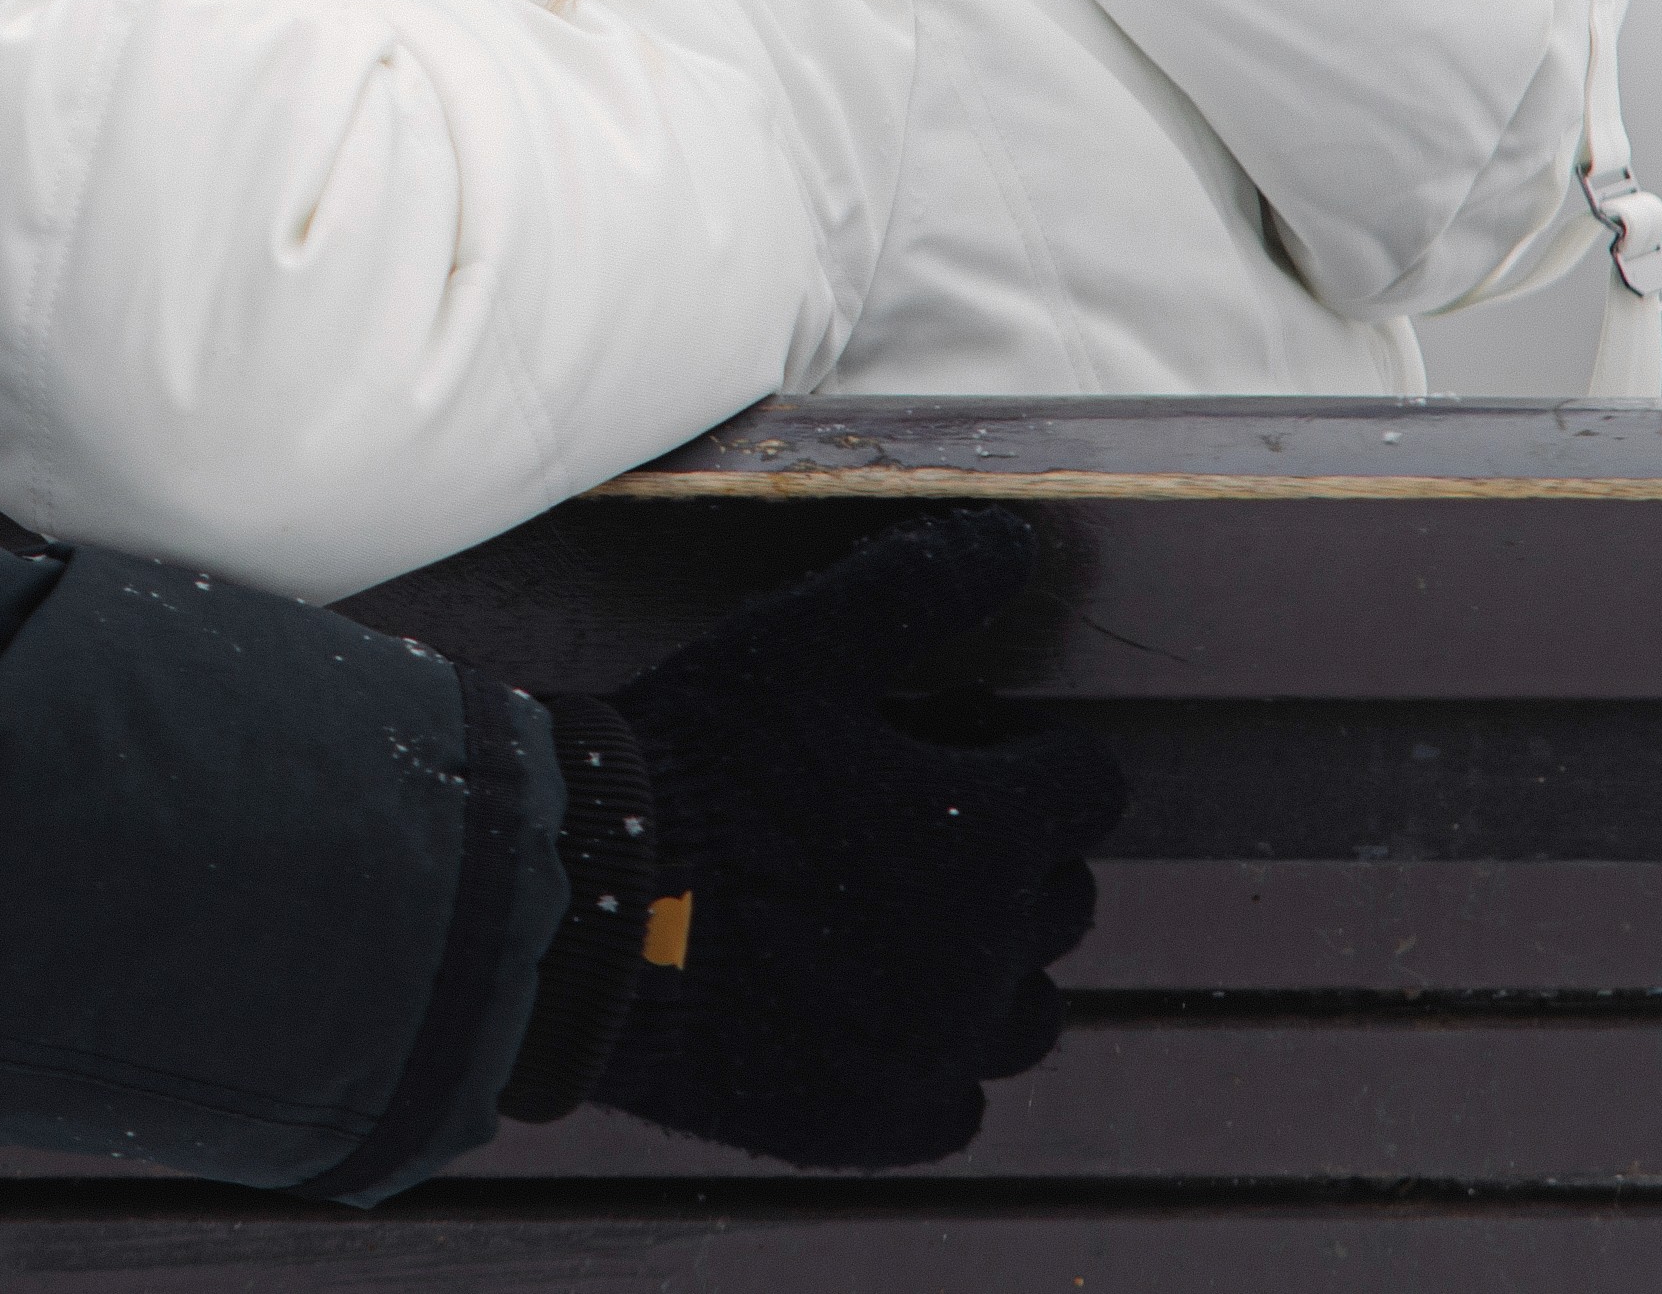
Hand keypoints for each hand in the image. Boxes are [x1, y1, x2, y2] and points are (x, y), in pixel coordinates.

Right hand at [575, 508, 1119, 1169]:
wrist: (577, 919)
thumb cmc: (687, 771)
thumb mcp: (794, 647)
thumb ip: (915, 586)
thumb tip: (1012, 541)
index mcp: (989, 828)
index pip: (1084, 786)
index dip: (1021, 757)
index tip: (948, 744)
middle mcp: (991, 949)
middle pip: (1061, 894)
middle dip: (1006, 853)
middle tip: (900, 823)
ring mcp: (937, 1047)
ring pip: (1026, 1009)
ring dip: (985, 962)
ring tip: (886, 921)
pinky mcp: (877, 1119)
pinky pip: (954, 1100)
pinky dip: (925, 1060)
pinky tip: (854, 1011)